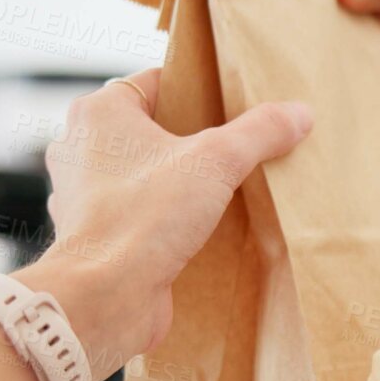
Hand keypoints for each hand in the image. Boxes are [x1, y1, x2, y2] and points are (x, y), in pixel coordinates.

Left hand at [13, 69, 311, 378]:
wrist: (104, 297)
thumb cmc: (142, 219)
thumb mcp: (217, 161)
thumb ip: (260, 132)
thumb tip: (297, 113)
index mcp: (99, 114)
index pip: (153, 83)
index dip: (194, 89)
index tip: (230, 103)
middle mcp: (82, 149)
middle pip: (149, 129)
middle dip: (191, 138)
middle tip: (235, 146)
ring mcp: (85, 195)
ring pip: (142, 173)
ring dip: (177, 180)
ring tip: (222, 188)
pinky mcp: (97, 235)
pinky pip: (137, 212)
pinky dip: (163, 217)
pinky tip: (198, 227)